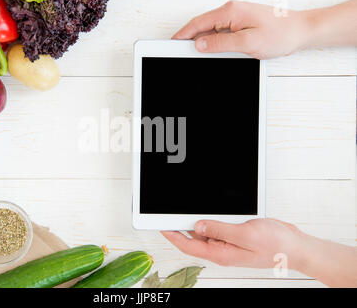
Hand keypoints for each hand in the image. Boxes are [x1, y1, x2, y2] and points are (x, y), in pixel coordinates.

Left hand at [161, 218, 306, 269]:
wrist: (297, 246)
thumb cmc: (277, 245)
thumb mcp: (245, 235)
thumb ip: (220, 230)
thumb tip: (197, 225)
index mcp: (221, 253)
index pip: (188, 246)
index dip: (172, 235)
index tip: (161, 225)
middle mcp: (222, 249)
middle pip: (194, 237)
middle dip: (183, 224)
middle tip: (173, 208)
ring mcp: (229, 242)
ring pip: (207, 229)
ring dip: (200, 218)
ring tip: (191, 203)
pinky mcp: (236, 234)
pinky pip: (219, 225)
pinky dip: (214, 216)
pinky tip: (214, 206)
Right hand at [173, 0, 308, 58]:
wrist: (301, 31)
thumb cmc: (281, 34)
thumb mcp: (247, 42)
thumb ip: (221, 43)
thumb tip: (200, 44)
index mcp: (230, 11)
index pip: (198, 23)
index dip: (183, 34)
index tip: (172, 43)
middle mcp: (232, 11)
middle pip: (203, 26)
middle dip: (191, 39)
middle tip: (181, 53)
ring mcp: (236, 17)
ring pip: (212, 31)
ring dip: (205, 42)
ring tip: (200, 56)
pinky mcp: (241, 23)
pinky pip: (222, 33)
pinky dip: (216, 42)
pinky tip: (217, 52)